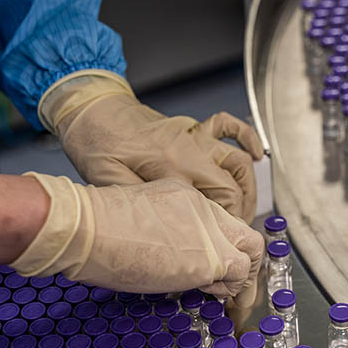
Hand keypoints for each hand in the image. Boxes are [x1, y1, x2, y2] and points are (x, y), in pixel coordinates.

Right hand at [9, 174, 263, 305]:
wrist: (84, 226)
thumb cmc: (93, 227)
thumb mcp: (139, 219)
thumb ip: (163, 232)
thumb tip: (168, 260)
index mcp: (184, 198)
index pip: (220, 224)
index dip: (222, 248)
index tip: (218, 268)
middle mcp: (203, 209)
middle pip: (245, 234)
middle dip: (247, 263)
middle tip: (236, 287)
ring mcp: (209, 231)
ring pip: (250, 251)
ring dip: (240, 279)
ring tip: (224, 297)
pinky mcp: (209, 257)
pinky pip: (237, 275)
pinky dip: (230, 289)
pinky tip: (211, 295)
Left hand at [39, 71, 263, 222]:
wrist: (90, 108)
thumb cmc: (95, 143)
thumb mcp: (108, 180)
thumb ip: (142, 201)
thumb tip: (170, 224)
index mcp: (172, 167)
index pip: (220, 200)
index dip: (229, 223)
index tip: (225, 240)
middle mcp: (190, 150)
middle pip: (235, 185)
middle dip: (242, 211)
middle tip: (235, 231)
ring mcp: (194, 136)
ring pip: (239, 160)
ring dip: (249, 185)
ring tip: (247, 206)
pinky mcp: (191, 128)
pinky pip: (228, 126)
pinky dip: (247, 138)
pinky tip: (257, 155)